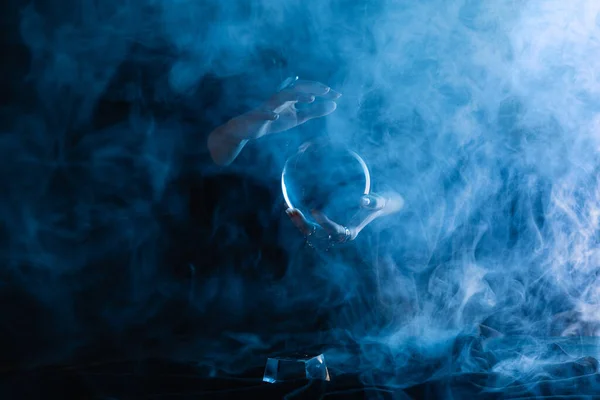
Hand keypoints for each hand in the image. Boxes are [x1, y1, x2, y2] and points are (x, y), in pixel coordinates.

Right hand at [207, 79, 340, 164]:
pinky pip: (265, 114)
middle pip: (298, 87)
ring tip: (311, 99)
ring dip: (296, 96)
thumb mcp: (298, 118)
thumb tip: (334, 106)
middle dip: (313, 88)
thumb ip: (315, 112)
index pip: (308, 89)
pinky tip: (277, 117)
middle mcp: (280, 97)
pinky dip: (271, 115)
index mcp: (290, 96)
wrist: (250, 129)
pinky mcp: (259, 116)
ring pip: (282, 97)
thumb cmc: (275, 121)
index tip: (338, 95)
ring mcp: (269, 105)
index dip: (323, 90)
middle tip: (328, 91)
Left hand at [286, 191, 404, 249]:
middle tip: (293, 210)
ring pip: (309, 233)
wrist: (370, 207)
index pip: (335, 231)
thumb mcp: (378, 202)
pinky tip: (289, 208)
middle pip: (317, 235)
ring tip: (288, 209)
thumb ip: (374, 201)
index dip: (324, 222)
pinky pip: (307, 227)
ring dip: (298, 222)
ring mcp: (328, 234)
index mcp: (349, 233)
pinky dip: (299, 219)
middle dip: (304, 224)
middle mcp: (337, 237)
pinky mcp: (321, 228)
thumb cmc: (374, 204)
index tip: (314, 210)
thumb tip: (364, 199)